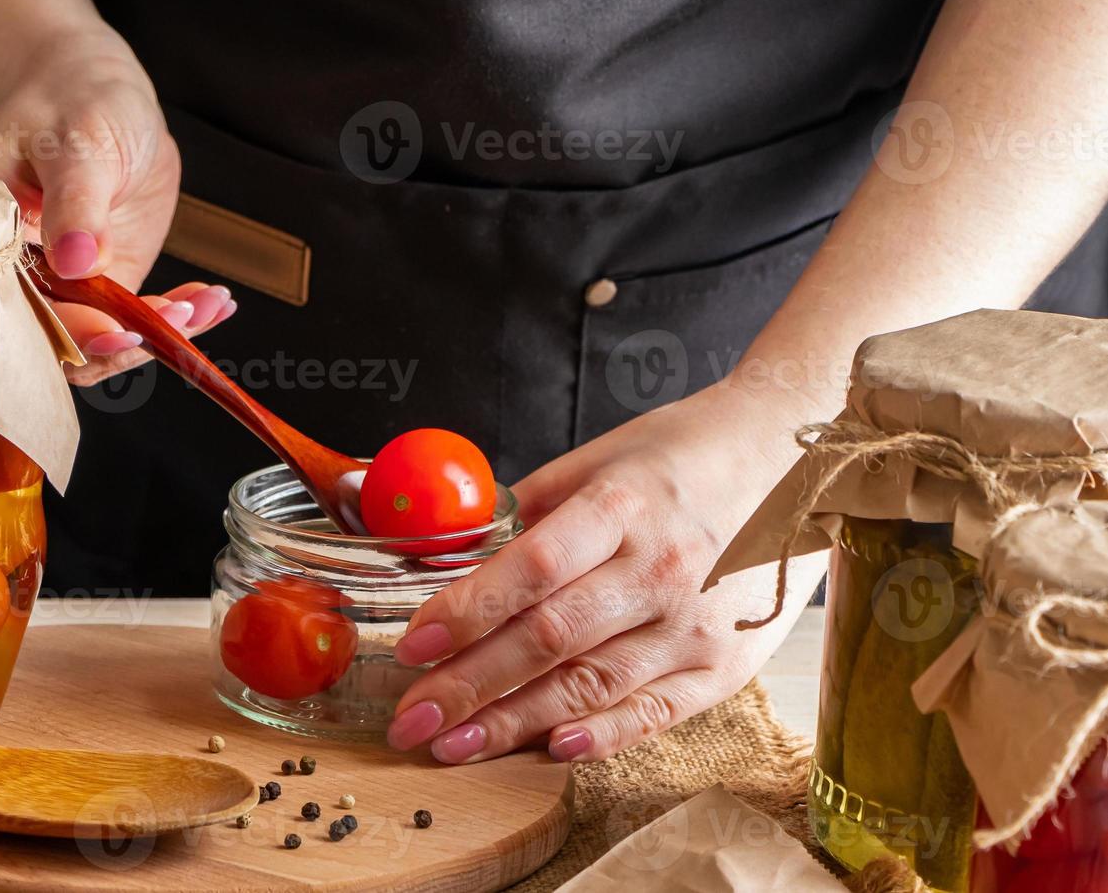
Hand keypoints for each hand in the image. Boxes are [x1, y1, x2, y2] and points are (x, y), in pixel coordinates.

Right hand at [0, 28, 235, 384]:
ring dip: (160, 333)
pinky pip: (136, 319)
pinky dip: (178, 317)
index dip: (69, 333)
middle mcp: (22, 274)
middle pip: (62, 343)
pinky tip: (215, 301)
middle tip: (182, 318)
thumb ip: (77, 203)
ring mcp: (67, 283)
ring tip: (208, 305)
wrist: (101, 92)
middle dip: (124, 343)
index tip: (120, 332)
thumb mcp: (77, 144)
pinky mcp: (107, 282)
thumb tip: (77, 262)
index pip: (20, 311)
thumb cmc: (74, 102)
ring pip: (105, 339)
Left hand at [385, 382, 826, 763]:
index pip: (532, 568)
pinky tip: (550, 750)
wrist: (795, 462)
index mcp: (622, 507)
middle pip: (550, 638)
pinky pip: (655, 711)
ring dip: (515, 721)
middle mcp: (661, 569)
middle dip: (470, 685)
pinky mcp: (726, 664)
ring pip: (592, 684)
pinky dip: (602, 735)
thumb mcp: (600, 458)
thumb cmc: (685, 455)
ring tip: (454, 745)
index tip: (412, 645)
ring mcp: (697, 623)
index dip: (466, 611)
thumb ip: (531, 513)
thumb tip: (461, 563)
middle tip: (411, 719)